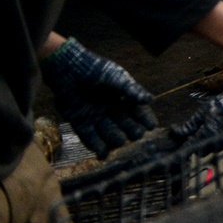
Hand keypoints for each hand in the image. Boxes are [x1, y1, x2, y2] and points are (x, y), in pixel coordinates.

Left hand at [40, 38, 157, 158]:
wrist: (70, 69)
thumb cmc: (96, 69)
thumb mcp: (117, 77)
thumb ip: (132, 90)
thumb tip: (150, 100)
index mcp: (123, 99)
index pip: (138, 113)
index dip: (145, 120)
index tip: (151, 126)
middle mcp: (112, 111)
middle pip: (127, 127)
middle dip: (133, 131)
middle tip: (136, 133)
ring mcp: (97, 118)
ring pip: (110, 135)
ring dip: (116, 139)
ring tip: (121, 140)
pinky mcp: (81, 123)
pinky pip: (90, 138)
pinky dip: (97, 147)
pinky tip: (103, 154)